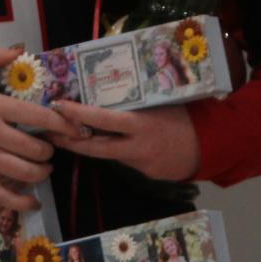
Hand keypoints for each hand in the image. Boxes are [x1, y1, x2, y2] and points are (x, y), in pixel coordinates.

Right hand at [0, 48, 67, 211]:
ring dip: (41, 172)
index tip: (74, 127)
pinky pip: (3, 195)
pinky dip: (22, 202)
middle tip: (51, 146)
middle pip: (34, 148)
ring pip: (24, 172)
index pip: (36, 116)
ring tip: (44, 167)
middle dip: (50, 150)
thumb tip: (20, 51)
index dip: (61, 123)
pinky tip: (34, 202)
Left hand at [46, 100, 200, 181]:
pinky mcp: (146, 174)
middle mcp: (136, 148)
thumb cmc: (186, 115)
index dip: (77, 115)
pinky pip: (125, 160)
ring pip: (108, 155)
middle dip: (69, 140)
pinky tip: (113, 143)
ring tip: (70, 135)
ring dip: (90, 146)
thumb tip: (110, 87)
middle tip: (49, 131)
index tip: (58, 107)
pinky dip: (117, 151)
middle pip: (95, 148)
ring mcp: (140, 164)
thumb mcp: (161, 102)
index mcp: (140, 125)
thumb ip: (136, 102)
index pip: (101, 121)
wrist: (211, 146)